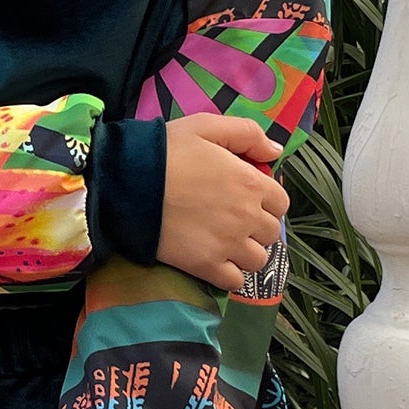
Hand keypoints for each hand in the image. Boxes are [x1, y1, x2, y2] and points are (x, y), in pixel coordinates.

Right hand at [157, 111, 286, 290]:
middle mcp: (246, 217)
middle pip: (271, 233)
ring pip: (258, 260)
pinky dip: (230, 275)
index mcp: (251, 183)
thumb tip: (275, 151)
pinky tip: (216, 262)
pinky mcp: (206, 266)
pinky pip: (235, 282)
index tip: (247, 199)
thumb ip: (247, 134)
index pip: (281, 203)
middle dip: (256, 227)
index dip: (266, 201)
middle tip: (233, 220)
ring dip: (246, 253)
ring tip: (225, 243)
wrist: (127, 182)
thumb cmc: (166, 150)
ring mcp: (228, 244)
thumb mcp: (206, 126)